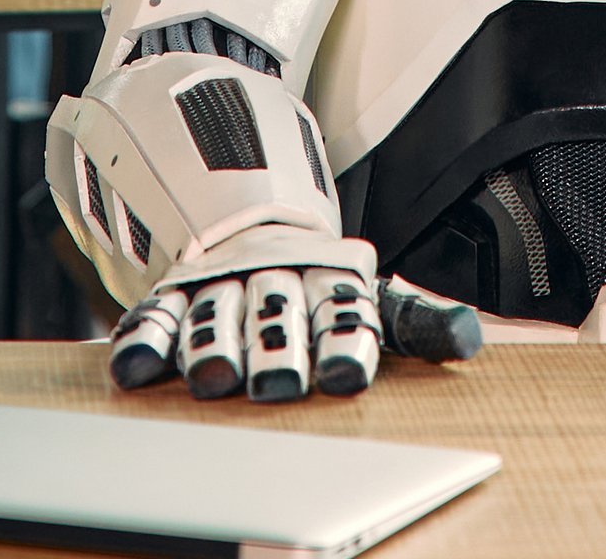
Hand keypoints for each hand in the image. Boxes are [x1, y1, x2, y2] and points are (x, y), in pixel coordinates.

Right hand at [102, 227, 479, 403]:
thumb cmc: (320, 282)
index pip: (342, 311)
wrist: (252, 219)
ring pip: (215, 313)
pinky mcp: (172, 292)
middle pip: (276, 315)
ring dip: (214, 345)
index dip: (345, 341)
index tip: (347, 376)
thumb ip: (416, 320)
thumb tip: (468, 339)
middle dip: (277, 349)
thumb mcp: (372, 293)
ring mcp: (220, 282)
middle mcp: (273, 277)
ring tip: (214, 377)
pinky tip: (137, 367)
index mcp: (329, 278)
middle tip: (278, 385)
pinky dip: (145, 338)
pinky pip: (155, 314)